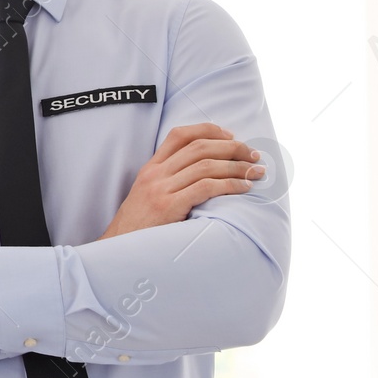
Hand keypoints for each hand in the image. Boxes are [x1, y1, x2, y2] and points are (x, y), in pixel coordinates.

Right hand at [98, 123, 263, 239]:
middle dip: (232, 147)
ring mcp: (161, 189)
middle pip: (199, 147)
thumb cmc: (140, 226)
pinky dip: (230, 185)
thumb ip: (170, 181)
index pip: (180, 135)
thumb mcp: (148, 195)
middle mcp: (156, 174)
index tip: (231, 136)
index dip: (209, 130)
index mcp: (151, 168)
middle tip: (253, 154)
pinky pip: (205, 188)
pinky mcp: (170, 207)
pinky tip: (244, 188)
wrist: (120, 248)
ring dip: (237, 166)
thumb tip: (206, 172)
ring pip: (205, 165)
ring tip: (256, 172)